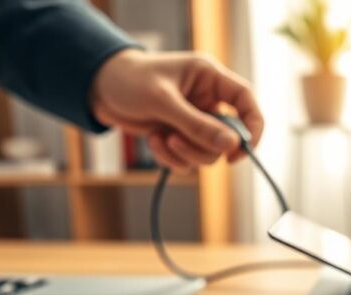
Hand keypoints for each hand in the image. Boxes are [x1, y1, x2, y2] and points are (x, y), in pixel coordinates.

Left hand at [89, 49, 263, 171]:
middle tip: (178, 142)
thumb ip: (197, 125)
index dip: (252, 126)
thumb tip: (231, 146)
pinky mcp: (179, 136)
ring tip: (161, 139)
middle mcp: (206, 99)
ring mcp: (193, 120)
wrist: (98, 89)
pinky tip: (153, 142)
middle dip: (205, 147)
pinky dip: (172, 158)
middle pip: (228, 135)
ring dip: (186, 154)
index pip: (245, 100)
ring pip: (209, 152)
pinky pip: (189, 160)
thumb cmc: (130, 81)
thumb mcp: (163, 102)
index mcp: (209, 77)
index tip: (241, 151)